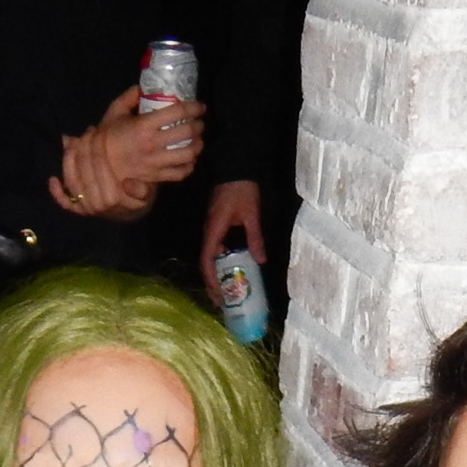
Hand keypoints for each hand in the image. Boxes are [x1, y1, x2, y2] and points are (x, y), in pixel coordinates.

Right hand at [51, 88, 204, 220]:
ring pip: (187, 154)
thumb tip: (141, 88)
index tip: (200, 106)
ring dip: (197, 146)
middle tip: (200, 124)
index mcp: (144, 125)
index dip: (193, 107)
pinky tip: (189, 160)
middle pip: (186, 132)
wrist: (98, 167)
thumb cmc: (107, 139)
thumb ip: (128, 98)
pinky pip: (179, 174)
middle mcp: (153, 144)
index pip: (177, 112)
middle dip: (198, 126)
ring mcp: (155, 163)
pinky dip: (189, 167)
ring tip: (198, 142)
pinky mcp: (155, 178)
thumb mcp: (114, 113)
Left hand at [51, 113, 146, 220]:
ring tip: (72, 142)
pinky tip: (52, 179)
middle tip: (87, 131)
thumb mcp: (148, 191)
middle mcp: (97, 204)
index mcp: (113, 198)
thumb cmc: (140, 192)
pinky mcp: (80, 210)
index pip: (100, 166)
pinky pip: (66, 203)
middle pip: (83, 171)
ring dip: (68, 161)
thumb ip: (143, 189)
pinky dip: (57, 193)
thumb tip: (128, 183)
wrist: (134, 212)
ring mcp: (87, 208)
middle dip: (83, 148)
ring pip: (72, 183)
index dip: (96, 145)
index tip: (97, 130)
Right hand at [198, 179, 265, 295]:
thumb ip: (255, 237)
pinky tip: (232, 268)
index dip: (210, 279)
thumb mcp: (252, 214)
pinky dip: (221, 261)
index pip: (206, 260)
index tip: (217, 295)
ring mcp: (212, 228)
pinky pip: (215, 247)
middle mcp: (209, 231)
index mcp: (214, 230)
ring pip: (210, 256)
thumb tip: (261, 260)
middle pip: (206, 262)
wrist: (235, 166)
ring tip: (226, 289)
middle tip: (222, 301)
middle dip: (212, 283)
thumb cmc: (242, 189)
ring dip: (216, 273)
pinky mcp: (217, 224)